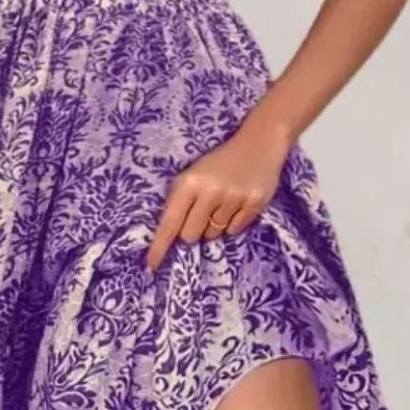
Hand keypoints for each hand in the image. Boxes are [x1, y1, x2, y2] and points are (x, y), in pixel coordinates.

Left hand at [145, 121, 289, 272]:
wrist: (258, 143)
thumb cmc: (219, 162)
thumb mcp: (193, 174)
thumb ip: (181, 201)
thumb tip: (172, 237)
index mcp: (189, 182)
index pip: (170, 222)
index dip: (159, 246)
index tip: (151, 266)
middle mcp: (209, 191)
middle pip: (190, 235)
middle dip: (191, 231)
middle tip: (200, 214)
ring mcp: (233, 198)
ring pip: (213, 235)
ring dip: (213, 226)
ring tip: (221, 205)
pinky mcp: (253, 203)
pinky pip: (234, 230)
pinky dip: (232, 223)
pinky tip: (236, 205)